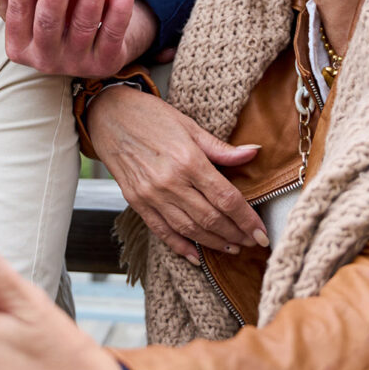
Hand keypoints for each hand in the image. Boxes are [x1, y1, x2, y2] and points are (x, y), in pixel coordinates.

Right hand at [0, 0, 157, 76]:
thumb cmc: (52, 20)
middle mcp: (44, 60)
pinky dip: (119, 7)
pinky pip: (113, 32)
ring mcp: (76, 64)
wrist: (89, 49)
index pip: (16, 12)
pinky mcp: (105, 63)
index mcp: (18, 45)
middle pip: (48, 20)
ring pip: (83, 24)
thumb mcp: (26, 9)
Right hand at [87, 86, 266, 259]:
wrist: (106, 114)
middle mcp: (170, 182)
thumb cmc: (148, 115)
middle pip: (211, 219)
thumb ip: (220, 148)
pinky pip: (161, 230)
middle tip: (252, 243)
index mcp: (188, 160)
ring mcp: (151, 194)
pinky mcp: (135, 201)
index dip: (248, 220)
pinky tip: (195, 255)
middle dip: (236, 235)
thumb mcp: (188, 126)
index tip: (262, 233)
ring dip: (214, 243)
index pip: (226, 199)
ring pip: (189, 229)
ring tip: (232, 248)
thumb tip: (254, 153)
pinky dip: (179, 246)